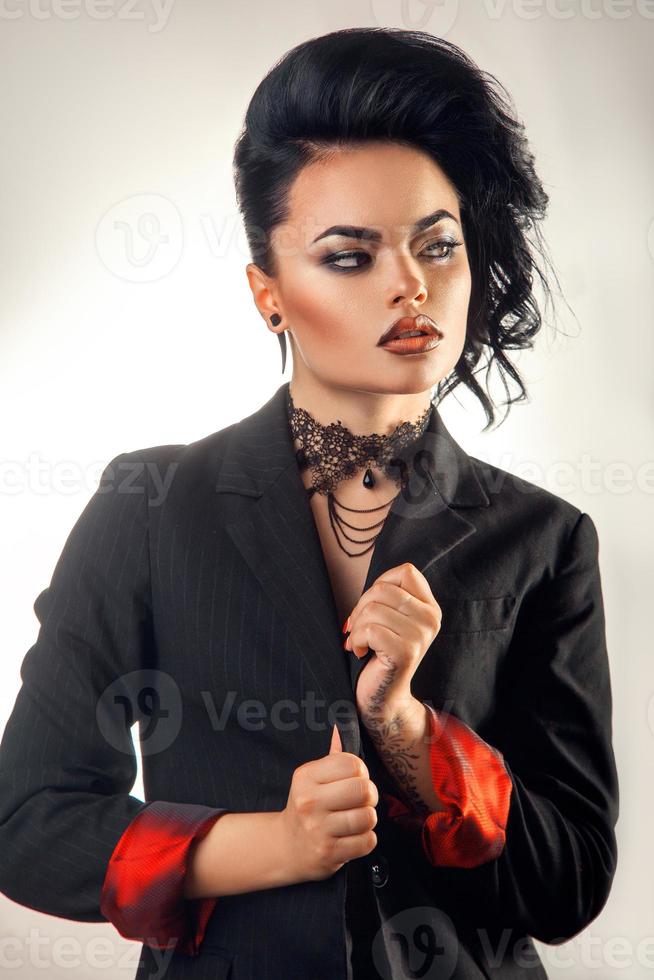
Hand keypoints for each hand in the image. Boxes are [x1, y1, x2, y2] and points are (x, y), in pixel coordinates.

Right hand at [277, 723, 378, 882]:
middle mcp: (310, 802)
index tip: (355, 779)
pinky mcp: (329, 854)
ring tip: (356, 819)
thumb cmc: (307, 806)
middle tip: (361, 800)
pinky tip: (353, 836)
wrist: (286, 847)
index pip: (353, 764)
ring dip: (368, 819)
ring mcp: (318, 830)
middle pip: (363, 790)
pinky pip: (367, 841)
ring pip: (368, 817)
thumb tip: (341, 727)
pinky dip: (366, 839)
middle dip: (369, 795)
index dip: (361, 771)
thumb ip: (332, 756)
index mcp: (306, 777)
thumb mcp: (312, 778)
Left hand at [344, 562, 441, 719]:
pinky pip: (369, 630)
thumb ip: (390, 597)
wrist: (385, 697)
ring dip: (357, 627)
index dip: (381, 584)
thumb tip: (373, 586)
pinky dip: (357, 641)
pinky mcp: (406, 652)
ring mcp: (421, 635)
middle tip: (360, 628)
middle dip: (361, 607)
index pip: (406, 571)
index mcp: (430, 608)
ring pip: (373, 609)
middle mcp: (431, 619)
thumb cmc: (382, 653)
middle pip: (383, 589)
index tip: (374, 606)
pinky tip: (362, 652)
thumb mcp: (392, 619)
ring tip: (361, 642)